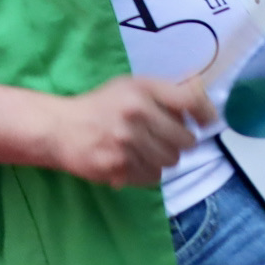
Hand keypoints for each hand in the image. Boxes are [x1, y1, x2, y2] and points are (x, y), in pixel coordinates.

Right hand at [47, 76, 212, 186]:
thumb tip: (203, 93)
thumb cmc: (99, 106)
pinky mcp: (119, 167)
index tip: (206, 121)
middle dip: (177, 141)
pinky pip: (153, 177)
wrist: (58, 128)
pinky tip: (129, 161)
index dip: (205, 112)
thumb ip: (164, 92)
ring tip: (141, 150)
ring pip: (171, 161)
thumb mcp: (128, 88)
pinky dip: (146, 172)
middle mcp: (134, 113)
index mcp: (139, 90)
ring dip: (161, 158)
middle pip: (186, 140)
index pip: (189, 100)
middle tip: (160, 138)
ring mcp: (126, 142)